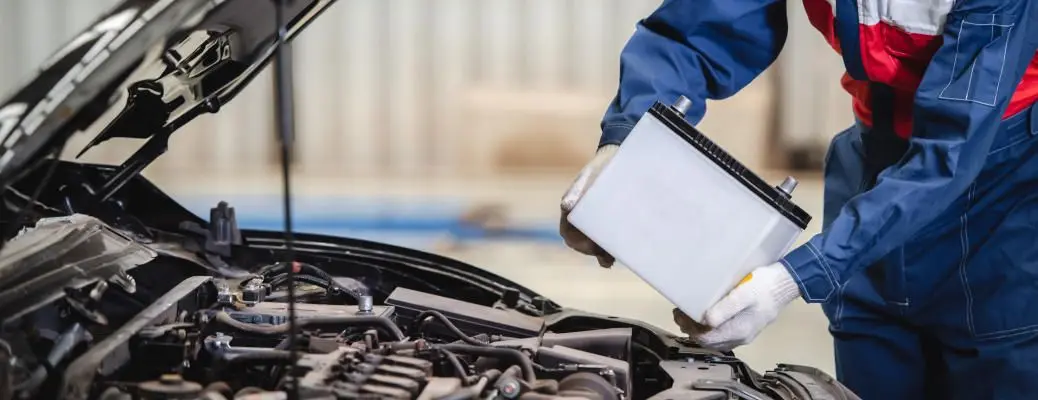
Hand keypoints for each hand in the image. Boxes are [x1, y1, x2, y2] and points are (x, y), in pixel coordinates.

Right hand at [559, 144, 618, 267]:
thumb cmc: (600, 168)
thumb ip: (577, 190)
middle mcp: (582, 218)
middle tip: (606, 255)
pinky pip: (607, 240)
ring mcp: (596, 221)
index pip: (568, 234)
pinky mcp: (610, 222)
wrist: (618, 159)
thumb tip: (566, 206)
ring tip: (611, 259)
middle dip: (591, 251)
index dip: (577, 243)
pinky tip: (619, 254)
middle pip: (581, 243)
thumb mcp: (588, 177)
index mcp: (572, 210)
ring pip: (594, 243)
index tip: (591, 246)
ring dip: (601, 253)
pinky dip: (610, 249)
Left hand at [672, 263, 800, 350]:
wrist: (785, 285)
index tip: (680, 313)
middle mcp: (740, 337)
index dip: (689, 328)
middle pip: (708, 342)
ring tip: (688, 313)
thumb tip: (705, 321)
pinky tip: (705, 317)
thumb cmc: (764, 286)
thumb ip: (725, 308)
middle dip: (691, 329)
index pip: (706, 338)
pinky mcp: (745, 328)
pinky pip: (722, 336)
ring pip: (715, 340)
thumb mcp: (744, 293)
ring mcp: (743, 335)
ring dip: (699, 329)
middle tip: (680, 312)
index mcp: (738, 330)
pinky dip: (709, 329)